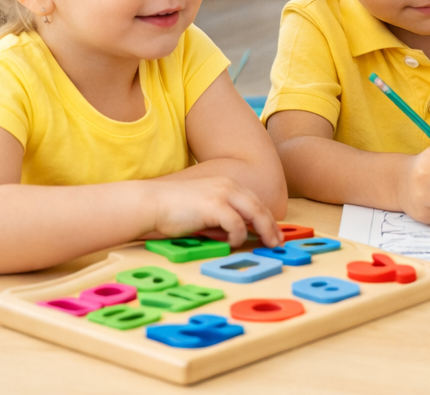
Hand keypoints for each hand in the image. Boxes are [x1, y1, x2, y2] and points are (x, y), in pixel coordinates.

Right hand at [147, 175, 282, 248]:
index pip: (254, 202)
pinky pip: (236, 224)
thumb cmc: (173, 211)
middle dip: (271, 226)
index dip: (267, 218)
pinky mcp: (214, 205)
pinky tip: (233, 243)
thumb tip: (236, 235)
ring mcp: (222, 194)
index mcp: (226, 185)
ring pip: (254, 213)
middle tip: (278, 242)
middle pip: (259, 207)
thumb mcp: (204, 213)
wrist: (152, 203)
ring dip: (264, 231)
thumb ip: (221, 220)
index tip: (274, 232)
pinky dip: (238, 236)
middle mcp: (228, 186)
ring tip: (267, 245)